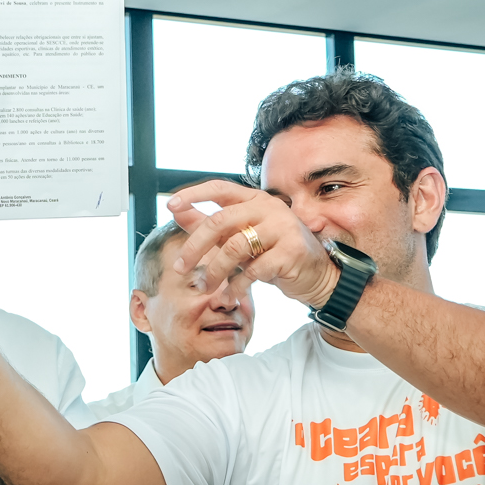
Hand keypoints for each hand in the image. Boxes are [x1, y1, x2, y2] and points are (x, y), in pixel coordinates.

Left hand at [166, 180, 339, 308]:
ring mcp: (283, 227)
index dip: (194, 194)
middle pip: (220, 221)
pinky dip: (236, 286)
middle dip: (195, 247)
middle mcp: (269, 207)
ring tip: (205, 287)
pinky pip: (253, 270)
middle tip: (180, 267)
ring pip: (234, 247)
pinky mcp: (291, 252)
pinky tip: (229, 296)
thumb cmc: (271, 253)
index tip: (170, 205)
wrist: (314, 274)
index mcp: (254, 199)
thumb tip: (176, 210)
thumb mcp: (238, 236)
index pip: (220, 188)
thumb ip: (209, 224)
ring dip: (214, 271)